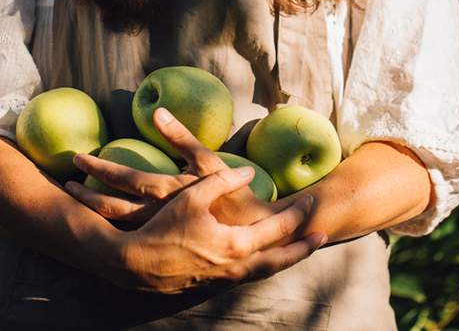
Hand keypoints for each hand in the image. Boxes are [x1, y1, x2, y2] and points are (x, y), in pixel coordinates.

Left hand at [66, 108, 297, 225]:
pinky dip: (110, 227)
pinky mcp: (163, 244)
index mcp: (166, 193)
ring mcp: (158, 234)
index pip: (123, 179)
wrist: (254, 237)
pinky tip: (99, 221)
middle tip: (66, 183)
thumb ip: (182, 136)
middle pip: (109, 207)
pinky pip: (129, 237)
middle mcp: (156, 217)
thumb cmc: (234, 195)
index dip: (98, 168)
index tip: (78, 159)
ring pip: (115, 225)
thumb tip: (157, 111)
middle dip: (85, 194)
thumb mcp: (209, 162)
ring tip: (76, 198)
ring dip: (93, 210)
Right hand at [111, 166, 325, 293]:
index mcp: (237, 244)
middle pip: (282, 259)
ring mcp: (226, 280)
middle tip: (322, 237)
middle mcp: (238, 267)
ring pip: (265, 271)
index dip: (298, 215)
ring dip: (285, 259)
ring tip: (298, 251)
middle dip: (303, 248)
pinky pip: (247, 276)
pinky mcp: (213, 285)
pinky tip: (261, 260)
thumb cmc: (164, 228)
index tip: (312, 202)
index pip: (279, 229)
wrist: (136, 265)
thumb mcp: (193, 196)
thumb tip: (248, 173)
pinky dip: (261, 267)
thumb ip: (223, 181)